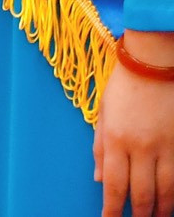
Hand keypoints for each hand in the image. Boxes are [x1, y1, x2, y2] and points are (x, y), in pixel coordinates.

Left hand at [99, 33, 173, 216]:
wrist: (154, 63)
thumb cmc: (123, 87)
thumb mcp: (103, 114)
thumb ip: (100, 148)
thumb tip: (98, 179)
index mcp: (115, 140)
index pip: (113, 185)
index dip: (112, 209)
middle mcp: (140, 147)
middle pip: (142, 194)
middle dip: (139, 215)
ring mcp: (165, 147)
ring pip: (166, 191)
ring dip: (161, 210)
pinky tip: (172, 201)